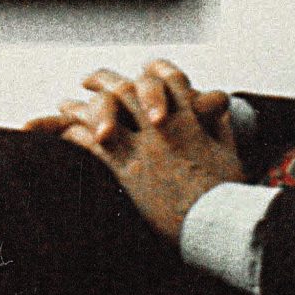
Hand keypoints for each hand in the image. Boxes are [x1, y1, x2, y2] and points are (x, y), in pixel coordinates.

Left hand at [24, 60, 242, 240]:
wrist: (218, 224)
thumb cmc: (227, 194)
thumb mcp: (229, 152)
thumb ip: (219, 126)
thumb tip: (217, 108)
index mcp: (189, 119)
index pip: (169, 79)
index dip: (154, 70)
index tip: (140, 70)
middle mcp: (162, 126)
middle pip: (127, 89)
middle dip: (104, 80)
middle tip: (88, 79)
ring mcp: (143, 147)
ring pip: (104, 112)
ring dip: (81, 107)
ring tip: (65, 104)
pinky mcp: (128, 172)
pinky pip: (93, 146)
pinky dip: (76, 137)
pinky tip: (67, 135)